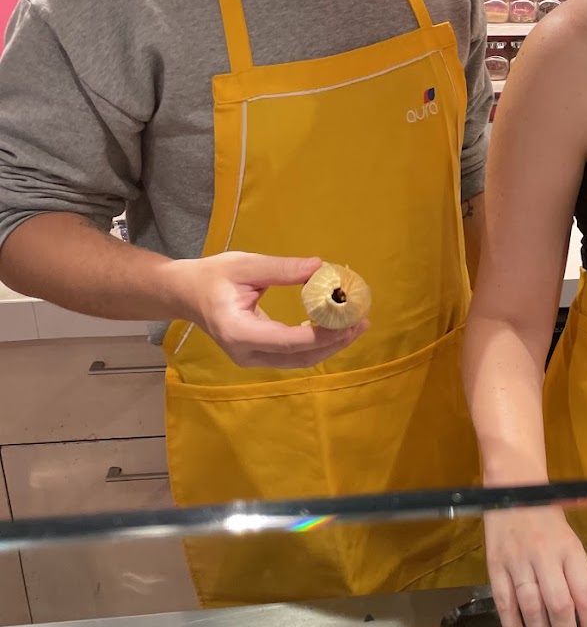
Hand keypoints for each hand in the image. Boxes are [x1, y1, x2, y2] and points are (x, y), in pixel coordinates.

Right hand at [166, 252, 367, 368]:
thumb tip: (320, 266)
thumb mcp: (245, 265)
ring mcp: (252, 358)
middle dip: (333, 342)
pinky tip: (335, 328)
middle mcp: (246, 353)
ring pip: (299, 360)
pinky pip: (292, 355)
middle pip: (299, 357)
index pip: (287, 340)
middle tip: (361, 321)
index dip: (321, 334)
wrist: (186, 294)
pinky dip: (316, 343)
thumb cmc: (212, 276)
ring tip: (356, 325)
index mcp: (239, 332)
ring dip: (329, 345)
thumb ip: (282, 269)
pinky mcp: (258, 356)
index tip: (348, 320)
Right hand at [485, 506, 586, 626]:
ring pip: (532, 611)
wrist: (513, 488)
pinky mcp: (495, 567)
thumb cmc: (548, 519)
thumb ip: (575, 578)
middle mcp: (545, 557)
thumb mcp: (571, 543)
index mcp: (570, 551)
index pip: (586, 597)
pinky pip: (505, 605)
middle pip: (559, 609)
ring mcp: (518, 563)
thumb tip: (583, 625)